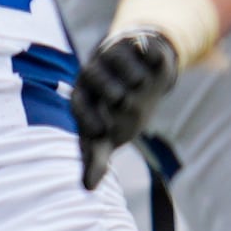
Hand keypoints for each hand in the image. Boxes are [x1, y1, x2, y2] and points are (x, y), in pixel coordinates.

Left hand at [71, 29, 178, 188]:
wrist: (140, 70)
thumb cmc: (120, 112)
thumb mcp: (107, 135)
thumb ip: (95, 157)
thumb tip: (87, 186)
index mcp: (82, 96)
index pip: (80, 106)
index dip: (89, 117)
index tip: (101, 130)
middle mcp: (93, 74)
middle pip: (107, 87)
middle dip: (119, 98)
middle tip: (125, 103)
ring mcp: (114, 57)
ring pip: (126, 69)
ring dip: (137, 80)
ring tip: (141, 84)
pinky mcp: (137, 44)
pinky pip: (146, 50)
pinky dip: (150, 57)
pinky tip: (149, 60)